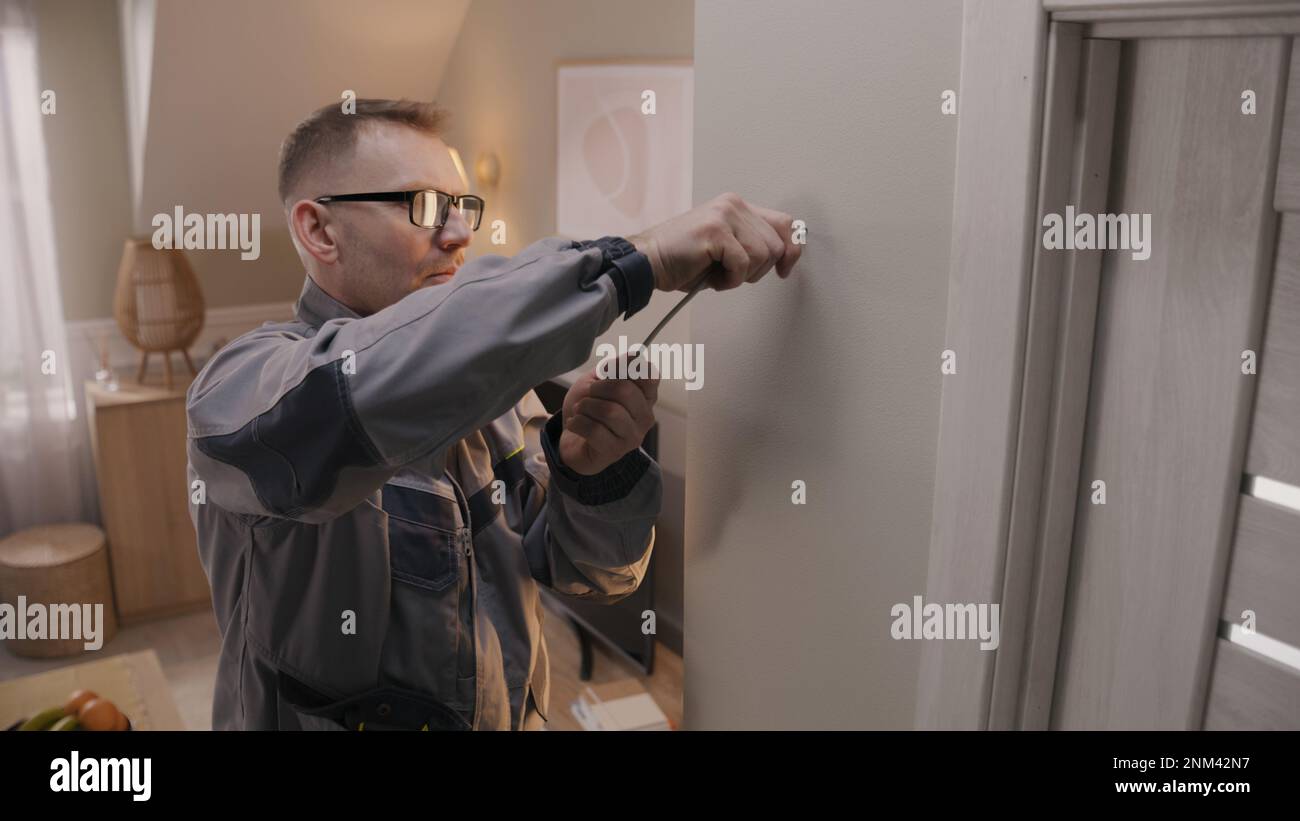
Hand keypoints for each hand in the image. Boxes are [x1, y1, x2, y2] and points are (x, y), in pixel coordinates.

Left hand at [558, 356, 658, 475]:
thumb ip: (615, 368)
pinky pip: (594, 430)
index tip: (607, 373)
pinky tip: (576, 423)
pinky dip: (577, 422)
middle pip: (625, 390)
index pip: (650, 374)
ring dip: (586, 406)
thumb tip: (635, 355)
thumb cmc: (590, 408)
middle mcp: (645, 417)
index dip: (626, 367)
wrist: (574, 439)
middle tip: (587, 394)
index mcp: (646, 396)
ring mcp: (632, 436)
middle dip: (598, 388)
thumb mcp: (598, 380)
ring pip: (610, 411)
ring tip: (579, 410)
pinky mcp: (615, 450)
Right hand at [627, 192, 802, 291]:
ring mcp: (724, 215)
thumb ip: (751, 245)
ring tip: (718, 273)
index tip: (784, 268)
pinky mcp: (715, 231)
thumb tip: (785, 256)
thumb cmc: (682, 260)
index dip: (792, 249)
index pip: (784, 223)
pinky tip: (711, 276)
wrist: (648, 262)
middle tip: (731, 274)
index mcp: (737, 206)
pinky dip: (729, 280)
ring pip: (762, 255)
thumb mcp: (726, 249)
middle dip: (758, 270)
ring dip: (741, 276)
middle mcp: (733, 205)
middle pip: (776, 245)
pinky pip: (743, 264)